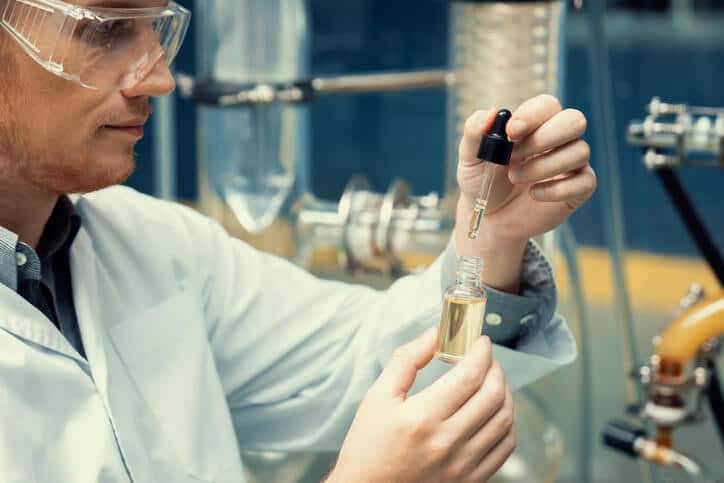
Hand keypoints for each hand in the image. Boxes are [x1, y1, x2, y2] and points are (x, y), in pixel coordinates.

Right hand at [328, 328, 514, 482]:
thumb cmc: (368, 447)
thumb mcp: (378, 397)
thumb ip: (407, 360)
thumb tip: (434, 335)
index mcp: (422, 418)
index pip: (469, 376)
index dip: (481, 352)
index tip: (480, 342)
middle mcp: (446, 442)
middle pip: (492, 396)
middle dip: (496, 369)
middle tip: (487, 359)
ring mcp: (462, 465)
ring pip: (504, 420)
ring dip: (505, 393)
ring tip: (493, 381)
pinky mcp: (470, 480)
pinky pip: (504, 448)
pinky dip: (507, 424)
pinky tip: (495, 412)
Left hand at [455, 95, 595, 291]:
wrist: (489, 217)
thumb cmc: (482, 181)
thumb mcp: (470, 157)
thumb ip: (475, 131)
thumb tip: (492, 112)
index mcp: (534, 124)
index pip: (547, 105)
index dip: (533, 115)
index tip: (511, 131)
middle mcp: (558, 139)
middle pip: (575, 121)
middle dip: (544, 137)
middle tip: (514, 156)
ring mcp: (571, 163)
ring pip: (579, 151)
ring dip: (544, 166)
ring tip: (515, 178)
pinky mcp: (579, 188)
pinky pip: (585, 181)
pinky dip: (557, 189)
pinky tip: (535, 194)